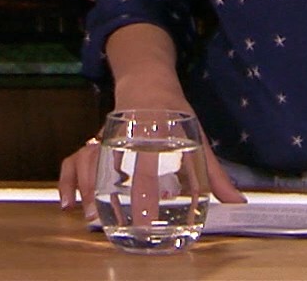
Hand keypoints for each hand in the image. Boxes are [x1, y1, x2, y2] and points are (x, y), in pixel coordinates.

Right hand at [57, 130, 243, 221]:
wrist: (146, 80)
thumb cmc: (175, 114)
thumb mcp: (198, 138)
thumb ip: (213, 173)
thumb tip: (238, 202)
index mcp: (158, 129)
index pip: (152, 161)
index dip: (149, 189)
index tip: (151, 216)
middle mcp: (130, 131)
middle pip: (121, 164)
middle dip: (123, 196)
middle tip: (131, 225)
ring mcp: (109, 134)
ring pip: (91, 159)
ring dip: (88, 188)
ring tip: (92, 218)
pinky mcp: (95, 139)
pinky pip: (75, 158)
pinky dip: (69, 179)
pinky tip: (70, 202)